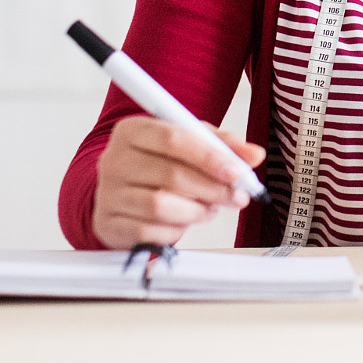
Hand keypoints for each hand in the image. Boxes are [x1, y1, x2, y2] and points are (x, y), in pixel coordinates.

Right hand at [91, 116, 259, 248]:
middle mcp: (114, 159)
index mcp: (132, 130)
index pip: (173, 138)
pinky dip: (175, 230)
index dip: (210, 156)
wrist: (120, 192)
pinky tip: (184, 221)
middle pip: (171, 175)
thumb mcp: (190, 143)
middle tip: (236, 196)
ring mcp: (107, 193)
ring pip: (161, 206)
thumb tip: (254, 155)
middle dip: (213, 189)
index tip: (237, 171)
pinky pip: (150, 232)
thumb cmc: (158, 163)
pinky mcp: (108, 224)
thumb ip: (223, 144)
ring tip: (209, 208)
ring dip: (196, 211)